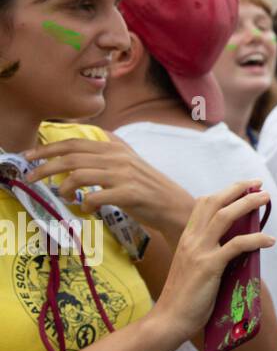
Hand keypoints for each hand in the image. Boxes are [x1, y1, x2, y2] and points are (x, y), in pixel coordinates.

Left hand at [25, 136, 194, 242]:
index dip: (48, 148)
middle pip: (72, 157)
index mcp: (116, 148)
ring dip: (64, 188)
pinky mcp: (129, 194)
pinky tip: (86, 208)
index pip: (75, 142)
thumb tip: (85, 144)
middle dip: (45, 167)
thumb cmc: (147, 186)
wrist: (174, 204)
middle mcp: (119, 157)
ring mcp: (124, 175)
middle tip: (29, 178)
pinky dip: (84, 204)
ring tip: (63, 196)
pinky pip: (95, 198)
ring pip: (79, 175)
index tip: (28, 156)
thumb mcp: (129, 161)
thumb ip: (109, 151)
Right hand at [149, 181, 274, 340]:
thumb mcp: (194, 266)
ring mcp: (199, 252)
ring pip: (226, 216)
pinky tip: (269, 240)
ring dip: (248, 204)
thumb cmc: (184, 297)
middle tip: (258, 184)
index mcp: (186, 238)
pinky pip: (237, 245)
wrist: (169, 320)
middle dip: (238, 189)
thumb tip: (235, 246)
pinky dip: (256, 239)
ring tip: (265, 198)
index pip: (203, 204)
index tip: (243, 187)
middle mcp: (191, 240)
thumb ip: (208, 252)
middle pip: (215, 202)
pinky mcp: (209, 266)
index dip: (224, 192)